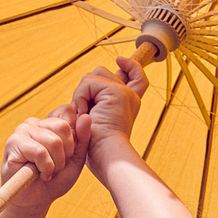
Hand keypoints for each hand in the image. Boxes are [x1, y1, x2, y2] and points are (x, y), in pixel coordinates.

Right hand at [0, 104, 87, 213]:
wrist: (35, 201)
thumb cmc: (54, 181)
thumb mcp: (75, 161)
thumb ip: (82, 139)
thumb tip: (86, 116)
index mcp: (49, 123)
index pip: (68, 111)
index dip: (73, 138)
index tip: (67, 156)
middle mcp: (35, 123)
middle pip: (63, 126)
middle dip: (66, 153)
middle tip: (56, 167)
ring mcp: (22, 130)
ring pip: (54, 141)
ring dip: (56, 164)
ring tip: (47, 172)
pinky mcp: (14, 142)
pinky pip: (41, 152)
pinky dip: (46, 169)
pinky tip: (40, 175)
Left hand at [72, 58, 147, 177]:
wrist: (107, 156)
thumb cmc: (97, 149)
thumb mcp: (96, 122)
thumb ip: (95, 104)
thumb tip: (87, 89)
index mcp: (129, 105)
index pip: (136, 77)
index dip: (130, 66)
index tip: (120, 61)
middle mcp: (130, 97)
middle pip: (103, 73)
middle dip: (87, 88)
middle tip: (85, 112)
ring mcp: (125, 92)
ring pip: (93, 76)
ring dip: (82, 95)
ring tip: (86, 116)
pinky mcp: (117, 92)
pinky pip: (89, 82)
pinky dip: (81, 97)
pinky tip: (85, 114)